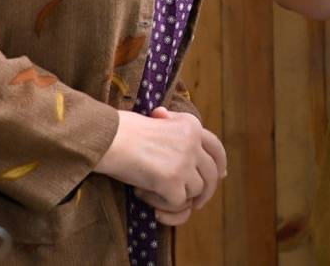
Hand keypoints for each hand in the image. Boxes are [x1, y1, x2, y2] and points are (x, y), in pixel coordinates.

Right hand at [96, 107, 226, 212]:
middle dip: (205, 192)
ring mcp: (184, 163)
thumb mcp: (162, 124)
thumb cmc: (127, 132)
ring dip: (176, 196)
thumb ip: (184, 139)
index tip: (220, 176)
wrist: (108, 138)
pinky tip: (141, 193)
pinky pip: (178, 204)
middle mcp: (193, 143)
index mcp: (191, 126)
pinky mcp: (172, 182)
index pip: (216, 149)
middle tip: (196, 202)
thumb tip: (213, 165)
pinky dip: (162, 204)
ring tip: (150, 189)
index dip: (220, 165)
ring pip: (195, 191)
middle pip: (211, 175)